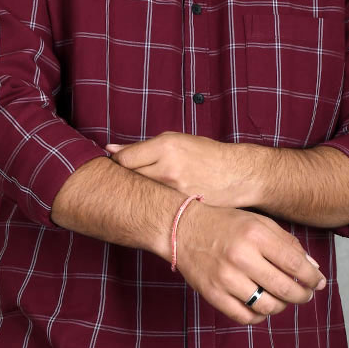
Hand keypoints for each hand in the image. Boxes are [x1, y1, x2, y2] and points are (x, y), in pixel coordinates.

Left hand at [105, 132, 259, 207]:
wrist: (238, 174)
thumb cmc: (206, 155)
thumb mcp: (176, 141)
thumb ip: (142, 148)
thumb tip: (109, 149)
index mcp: (165, 146)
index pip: (124, 159)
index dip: (117, 165)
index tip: (117, 168)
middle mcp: (167, 167)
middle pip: (129, 178)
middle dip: (125, 181)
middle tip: (127, 182)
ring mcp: (174, 189)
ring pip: (141, 194)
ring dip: (139, 193)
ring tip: (145, 191)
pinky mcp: (181, 206)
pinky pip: (156, 206)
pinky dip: (153, 204)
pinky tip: (157, 202)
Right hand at [173, 201, 326, 325]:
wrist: (182, 229)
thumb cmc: (225, 224)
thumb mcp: (258, 223)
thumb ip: (287, 243)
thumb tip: (313, 268)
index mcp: (255, 235)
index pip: (295, 264)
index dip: (312, 278)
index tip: (319, 283)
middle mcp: (241, 257)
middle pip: (285, 288)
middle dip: (302, 295)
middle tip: (305, 295)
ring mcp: (226, 278)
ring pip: (267, 306)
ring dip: (282, 306)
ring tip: (283, 300)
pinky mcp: (213, 295)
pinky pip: (245, 317)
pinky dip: (259, 316)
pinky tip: (262, 306)